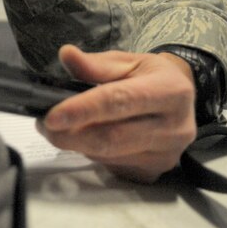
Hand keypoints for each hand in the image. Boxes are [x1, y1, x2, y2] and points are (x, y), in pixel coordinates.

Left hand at [38, 45, 196, 182]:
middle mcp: (174, 127)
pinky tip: (87, 139)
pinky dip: (93, 154)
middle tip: (45, 125)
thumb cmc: (151, 76)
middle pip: (113, 137)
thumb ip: (96, 63)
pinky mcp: (155, 173)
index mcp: (169, 91)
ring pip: (109, 155)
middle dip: (71, 134)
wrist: (181, 100)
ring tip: (60, 128)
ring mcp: (166, 155)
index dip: (83, 109)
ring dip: (78, 144)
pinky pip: (113, 167)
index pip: (119, 101)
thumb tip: (66, 54)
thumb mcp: (128, 61)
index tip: (52, 116)